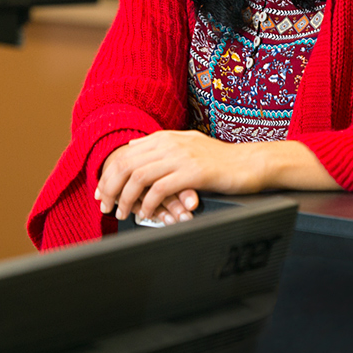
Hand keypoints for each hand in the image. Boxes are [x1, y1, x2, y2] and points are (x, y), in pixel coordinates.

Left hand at [95, 130, 262, 223]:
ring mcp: (181, 157)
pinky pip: (160, 189)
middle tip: (106, 208)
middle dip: (110, 188)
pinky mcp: (193, 173)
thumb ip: (160, 145)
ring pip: (138, 176)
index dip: (108, 176)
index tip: (102, 194)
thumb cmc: (220, 159)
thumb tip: (133, 146)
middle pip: (126, 164)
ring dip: (126, 198)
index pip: (125, 155)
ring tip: (123, 214)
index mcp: (165, 138)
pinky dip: (148, 204)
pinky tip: (147, 214)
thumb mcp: (187, 143)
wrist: (250, 162)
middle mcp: (170, 144)